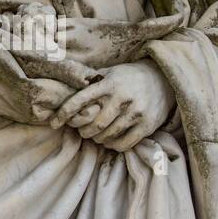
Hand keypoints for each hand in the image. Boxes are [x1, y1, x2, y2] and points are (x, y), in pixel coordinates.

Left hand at [48, 61, 173, 151]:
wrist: (163, 79)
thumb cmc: (130, 77)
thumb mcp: (110, 72)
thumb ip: (91, 81)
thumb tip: (64, 86)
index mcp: (109, 83)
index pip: (80, 100)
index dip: (63, 113)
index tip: (54, 123)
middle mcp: (122, 97)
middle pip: (93, 124)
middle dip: (83, 131)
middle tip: (83, 131)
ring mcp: (136, 112)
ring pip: (107, 136)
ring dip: (98, 139)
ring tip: (97, 135)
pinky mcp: (147, 125)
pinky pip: (124, 144)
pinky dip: (113, 146)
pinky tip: (111, 141)